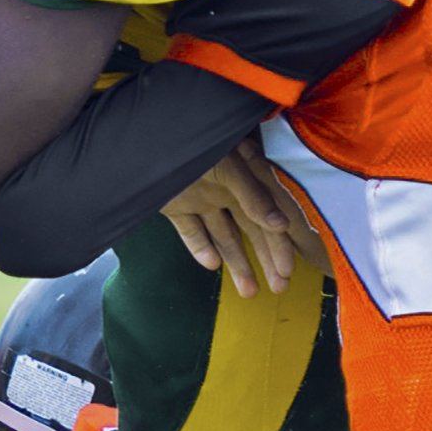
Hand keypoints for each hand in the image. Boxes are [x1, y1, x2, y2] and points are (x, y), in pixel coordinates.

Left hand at [163, 140, 314, 296]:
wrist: (145, 138)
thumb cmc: (194, 144)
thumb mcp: (227, 167)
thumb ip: (253, 196)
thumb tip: (282, 225)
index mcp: (244, 177)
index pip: (268, 216)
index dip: (279, 243)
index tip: (287, 271)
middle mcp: (225, 190)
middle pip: (250, 230)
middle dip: (265, 259)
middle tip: (279, 288)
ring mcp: (200, 198)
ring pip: (223, 236)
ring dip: (236, 262)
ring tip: (249, 292)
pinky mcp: (174, 205)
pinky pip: (190, 231)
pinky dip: (200, 247)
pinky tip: (211, 264)